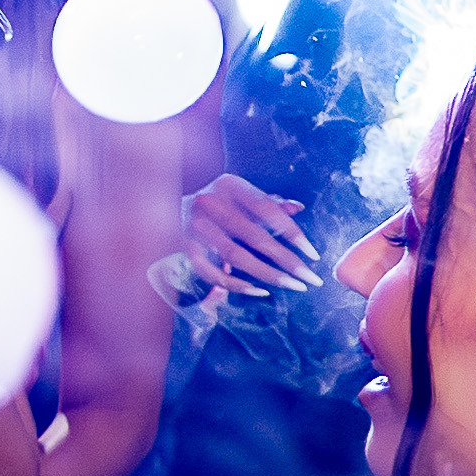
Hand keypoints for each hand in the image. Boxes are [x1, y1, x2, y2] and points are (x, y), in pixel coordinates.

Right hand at [182, 174, 317, 291]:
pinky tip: (257, 290)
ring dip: (267, 274)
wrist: (163, 202)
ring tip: (292, 286)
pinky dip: (234, 284)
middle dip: (286, 260)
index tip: (312, 254)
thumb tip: (298, 208)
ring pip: (235, 256)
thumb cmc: (215, 201)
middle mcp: (210, 202)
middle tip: (310, 279)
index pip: (267, 209)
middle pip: (254, 236)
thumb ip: (268, 201)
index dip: (292, 232)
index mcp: (229, 185)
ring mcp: (194, 226)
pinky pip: (210, 271)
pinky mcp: (182, 247)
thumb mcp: (239, 194)